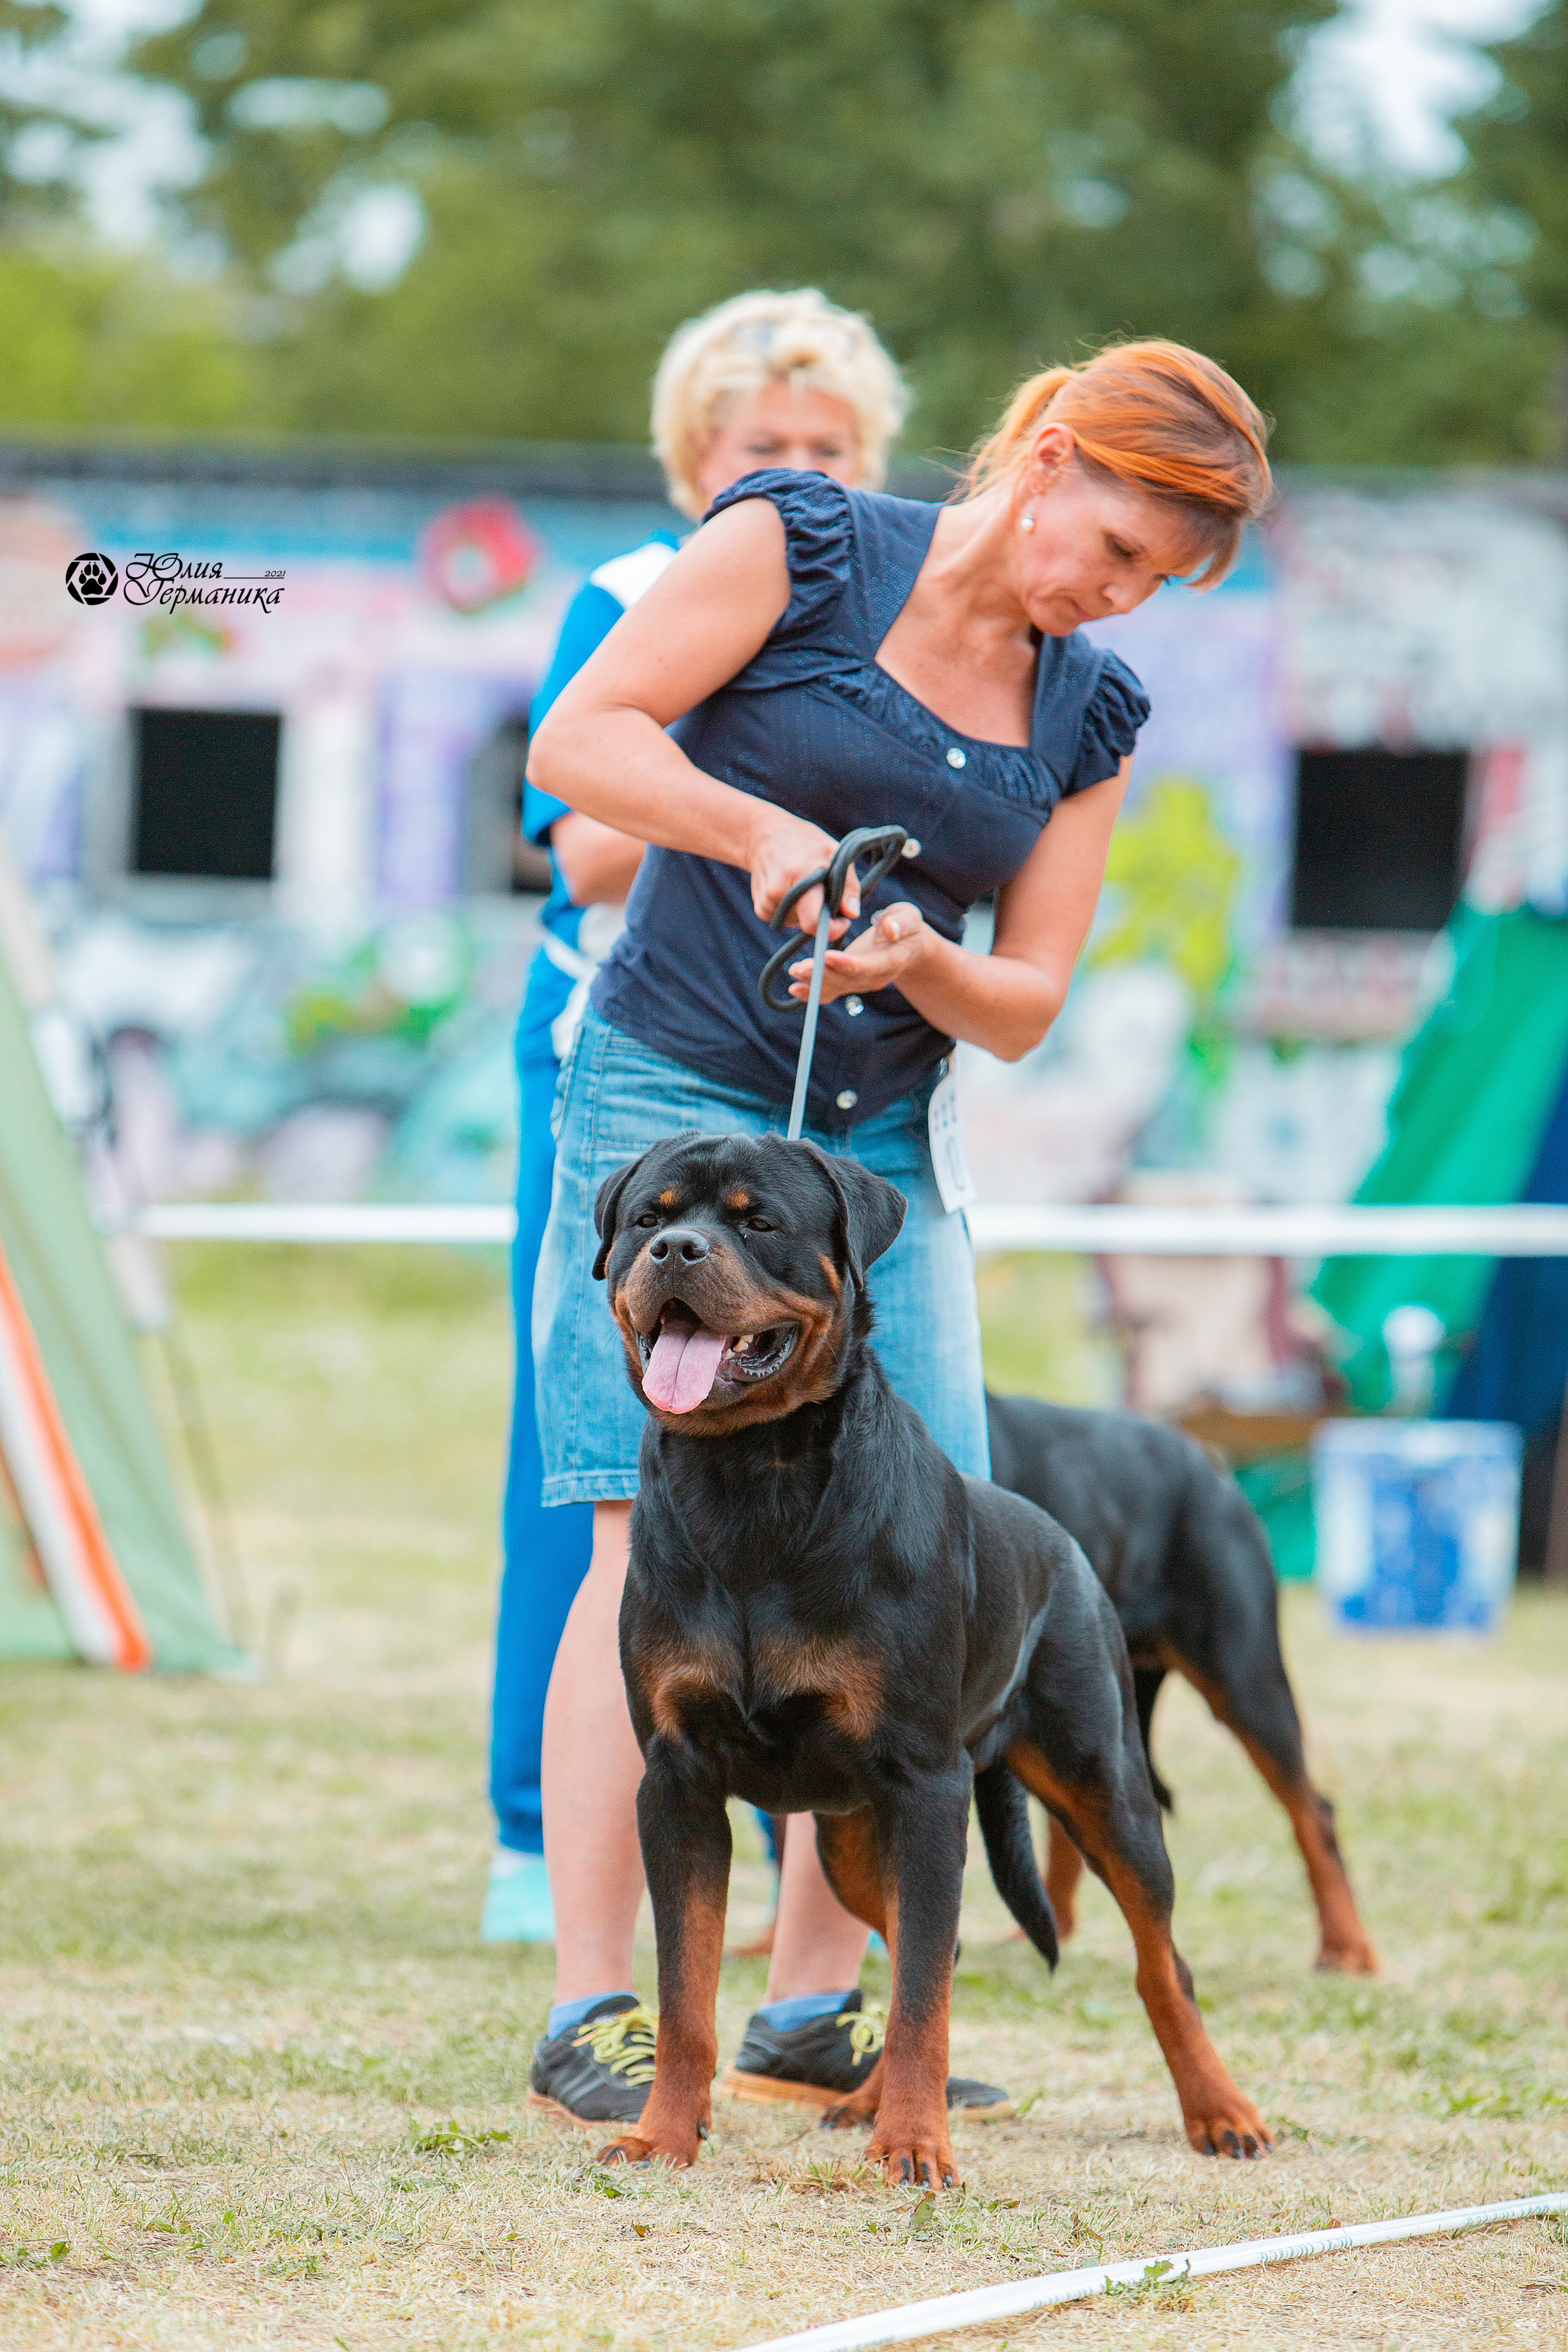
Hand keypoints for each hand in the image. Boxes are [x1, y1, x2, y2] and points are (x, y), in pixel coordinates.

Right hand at [748, 812, 857, 936]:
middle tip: (823, 892)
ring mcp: (767, 900)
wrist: (764, 835)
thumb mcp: (834, 853)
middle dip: (821, 916)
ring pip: (798, 923)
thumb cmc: (805, 842)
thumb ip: (848, 885)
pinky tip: (791, 891)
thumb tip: (852, 914)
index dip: (832, 928)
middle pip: (808, 924)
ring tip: (804, 885)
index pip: (813, 920)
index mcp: (800, 874)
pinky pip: (785, 921)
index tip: (842, 920)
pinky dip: (793, 911)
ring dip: (806, 912)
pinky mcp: (759, 909)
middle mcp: (779, 890)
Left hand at [789, 903, 930, 1003]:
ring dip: (812, 983)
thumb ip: (901, 922)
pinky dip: (811, 993)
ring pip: (834, 988)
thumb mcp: (908, 916)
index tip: (827, 956)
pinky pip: (829, 992)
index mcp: (889, 962)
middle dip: (822, 975)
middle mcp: (874, 978)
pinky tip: (794, 989)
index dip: (847, 964)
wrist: (905, 946)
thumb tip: (891, 930)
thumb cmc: (905, 926)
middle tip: (800, 967)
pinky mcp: (848, 983)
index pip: (866, 967)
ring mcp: (860, 984)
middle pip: (846, 980)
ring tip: (794, 972)